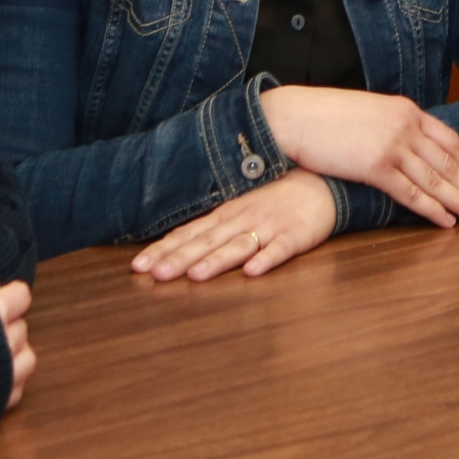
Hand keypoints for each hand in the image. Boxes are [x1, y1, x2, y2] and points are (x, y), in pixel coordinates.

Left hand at [133, 171, 337, 282]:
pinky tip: (253, 272)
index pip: (188, 234)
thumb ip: (211, 227)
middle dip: (180, 259)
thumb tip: (173, 245)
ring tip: (196, 276)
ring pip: (238, 246)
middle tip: (156, 275)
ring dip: (217, 261)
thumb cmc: (274, 199)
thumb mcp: (239, 208)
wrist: (320, 182)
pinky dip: (267, 259)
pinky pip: (281, 249)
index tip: (138, 266)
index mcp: (225, 216)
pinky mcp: (296, 235)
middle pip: (207, 242)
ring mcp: (269, 227)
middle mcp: (242, 220)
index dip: (163, 249)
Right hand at [258, 84, 458, 226]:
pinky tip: (447, 222)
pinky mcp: (374, 165)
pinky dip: (432, 210)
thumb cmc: (324, 117)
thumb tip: (406, 147)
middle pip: (450, 162)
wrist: (292, 116)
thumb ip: (392, 127)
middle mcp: (405, 125)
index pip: (450, 140)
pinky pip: (411, 193)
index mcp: (406, 110)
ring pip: (437, 180)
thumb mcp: (368, 113)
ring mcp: (392, 144)